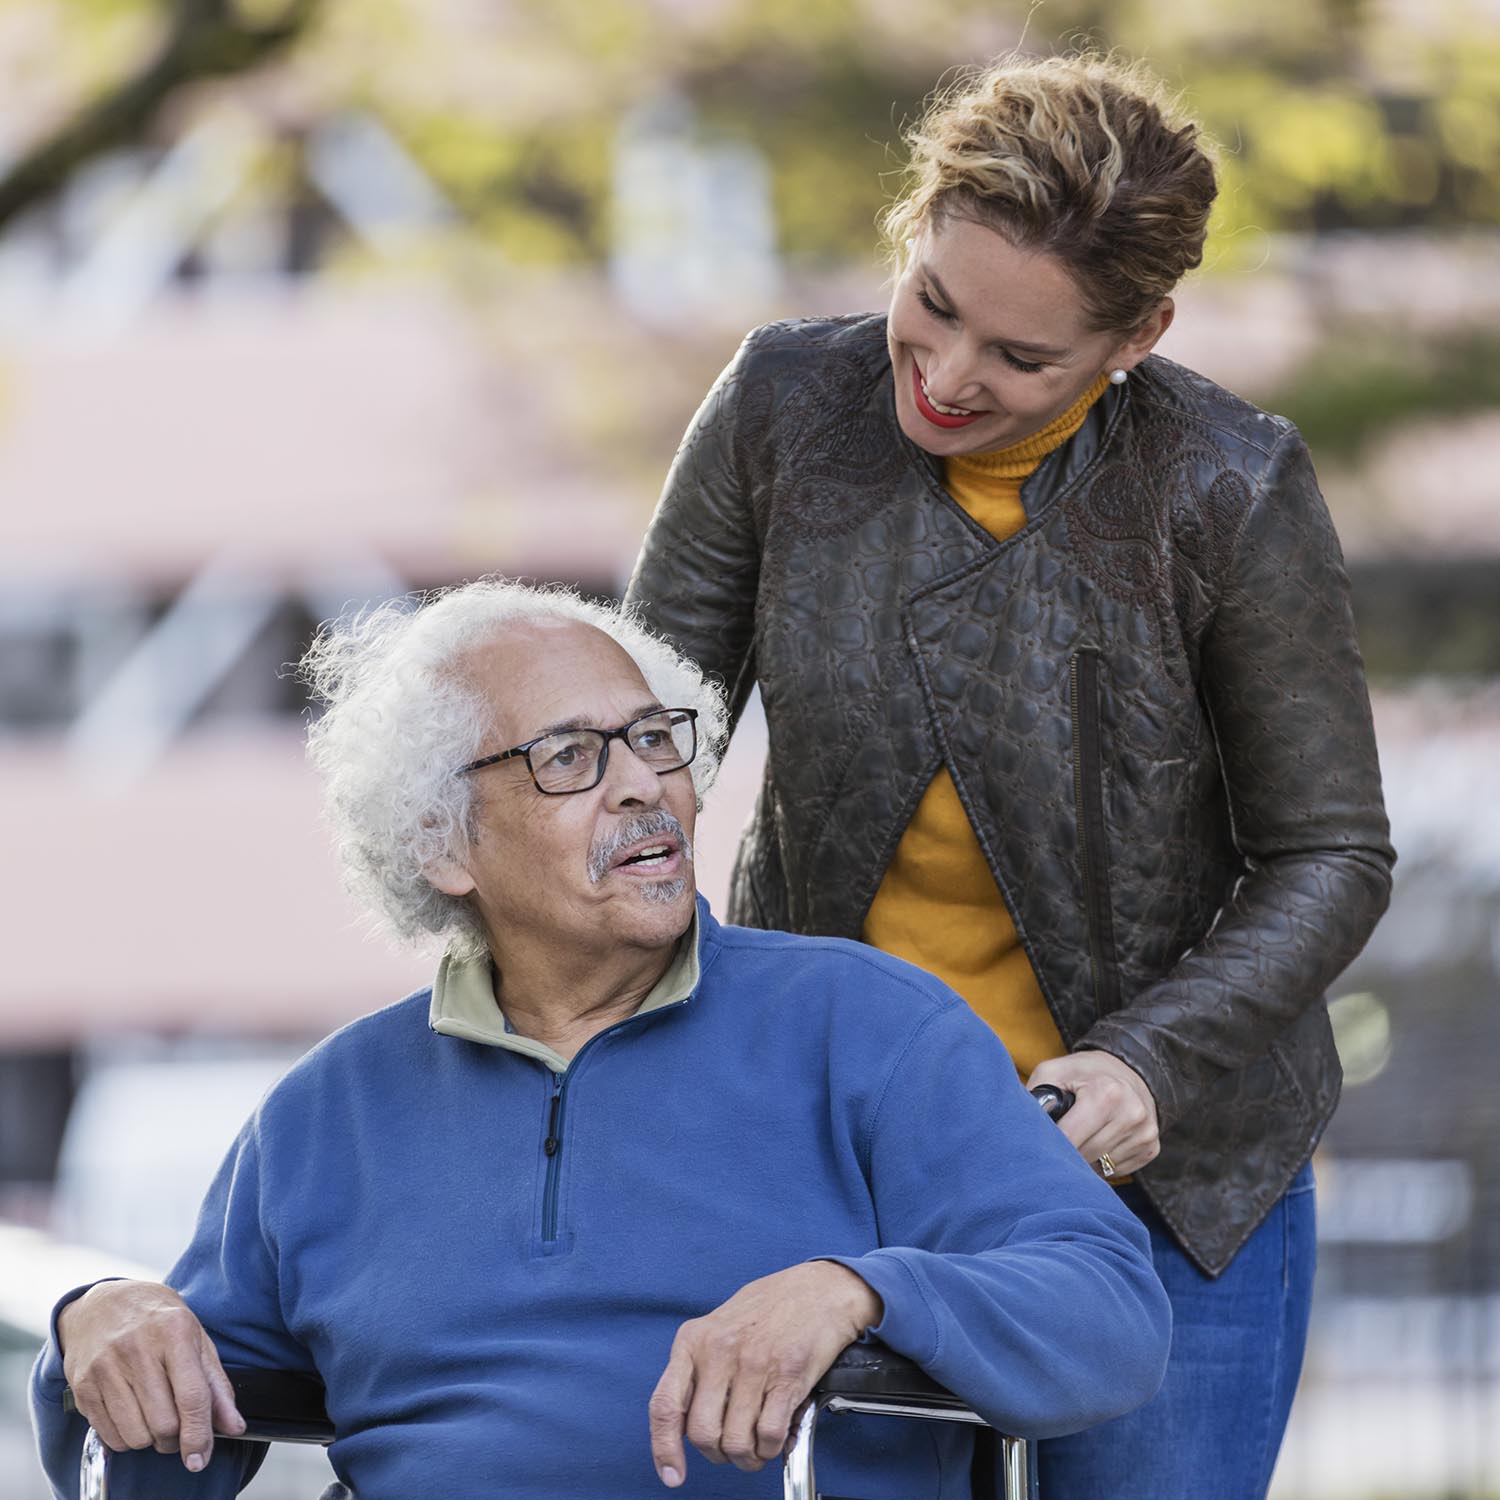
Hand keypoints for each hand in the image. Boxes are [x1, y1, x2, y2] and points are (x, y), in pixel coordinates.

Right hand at [58, 1280, 243, 1471]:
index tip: (200, 1458)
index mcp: (174, 1332)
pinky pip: (109, 1436)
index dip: (199, 1435)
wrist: (104, 1303)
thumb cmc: (159, 1321)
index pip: (191, 1397)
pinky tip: (133, 1416)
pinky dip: (126, 1439)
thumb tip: (234, 1427)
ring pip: (135, 1436)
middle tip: (177, 1427)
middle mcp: (138, 1349)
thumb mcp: (196, 1340)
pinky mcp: (82, 1386)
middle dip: (175, 1438)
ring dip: (151, 1441)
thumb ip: (217, 1386)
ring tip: (155, 1418)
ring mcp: (106, 1367)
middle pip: (163, 1423)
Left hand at [648, 1261, 881, 1486]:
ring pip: (736, 1441)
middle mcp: (718, 1351)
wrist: (820, 1288)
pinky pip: (769, 1434)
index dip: (664, 1448)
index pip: (665, 1405)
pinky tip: (779, 1435)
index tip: (673, 1473)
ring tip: (759, 1445)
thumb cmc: (770, 1306)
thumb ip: (699, 1368)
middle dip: (718, 1454)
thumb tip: (685, 1421)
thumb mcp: (719, 1325)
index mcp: (694, 1340)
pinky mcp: (786, 1376)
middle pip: (702, 1433)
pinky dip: (773, 1447)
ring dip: (749, 1456)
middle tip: (734, 1448)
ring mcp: (752, 1364)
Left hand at [1027, 1050, 1159, 1176]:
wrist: (1128, 1068)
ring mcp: (1145, 1133)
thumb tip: (1021, 1130)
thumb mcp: (1053, 1072)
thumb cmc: (1082, 1072)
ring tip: (1077, 1139)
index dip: (1049, 1145)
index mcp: (1106, 1093)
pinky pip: (1117, 1170)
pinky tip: (1097, 1143)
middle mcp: (1131, 1113)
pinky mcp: (1151, 1147)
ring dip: (1084, 1160)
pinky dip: (1102, 1163)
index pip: (1069, 1138)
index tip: (1038, 1146)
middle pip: (1086, 1155)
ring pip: (1101, 1167)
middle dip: (1066, 1153)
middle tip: (1054, 1143)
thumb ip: (1035, 1097)